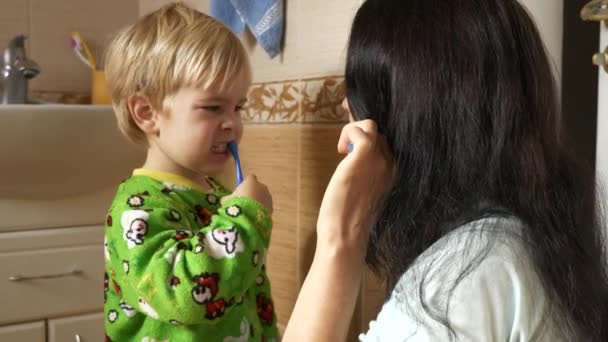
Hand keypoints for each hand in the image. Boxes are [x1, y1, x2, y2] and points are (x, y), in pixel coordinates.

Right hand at [222, 175, 272, 212]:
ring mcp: (268, 196)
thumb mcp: (227, 200)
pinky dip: (262, 209)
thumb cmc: (237, 204)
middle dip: (253, 193)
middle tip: (245, 201)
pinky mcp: (272, 207)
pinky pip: (266, 206)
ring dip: (258, 202)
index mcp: (251, 181)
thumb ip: (228, 198)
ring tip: (250, 211)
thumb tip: (225, 200)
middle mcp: (262, 186)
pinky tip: (255, 216)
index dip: (246, 184)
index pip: (250, 178)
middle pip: (258, 187)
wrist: (249, 217)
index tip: (242, 190)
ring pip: (263, 197)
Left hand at [317, 119, 393, 255]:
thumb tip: (355, 156)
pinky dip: (347, 134)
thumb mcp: (367, 192)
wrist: (345, 236)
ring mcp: (379, 160)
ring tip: (343, 150)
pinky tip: (340, 150)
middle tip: (345, 150)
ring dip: (353, 131)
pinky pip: (359, 132)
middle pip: (379, 132)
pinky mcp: (362, 158)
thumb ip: (369, 174)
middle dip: (359, 135)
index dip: (368, 139)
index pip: (386, 143)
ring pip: (370, 126)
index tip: (352, 145)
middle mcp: (391, 164)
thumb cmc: (351, 219)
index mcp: (395, 173)